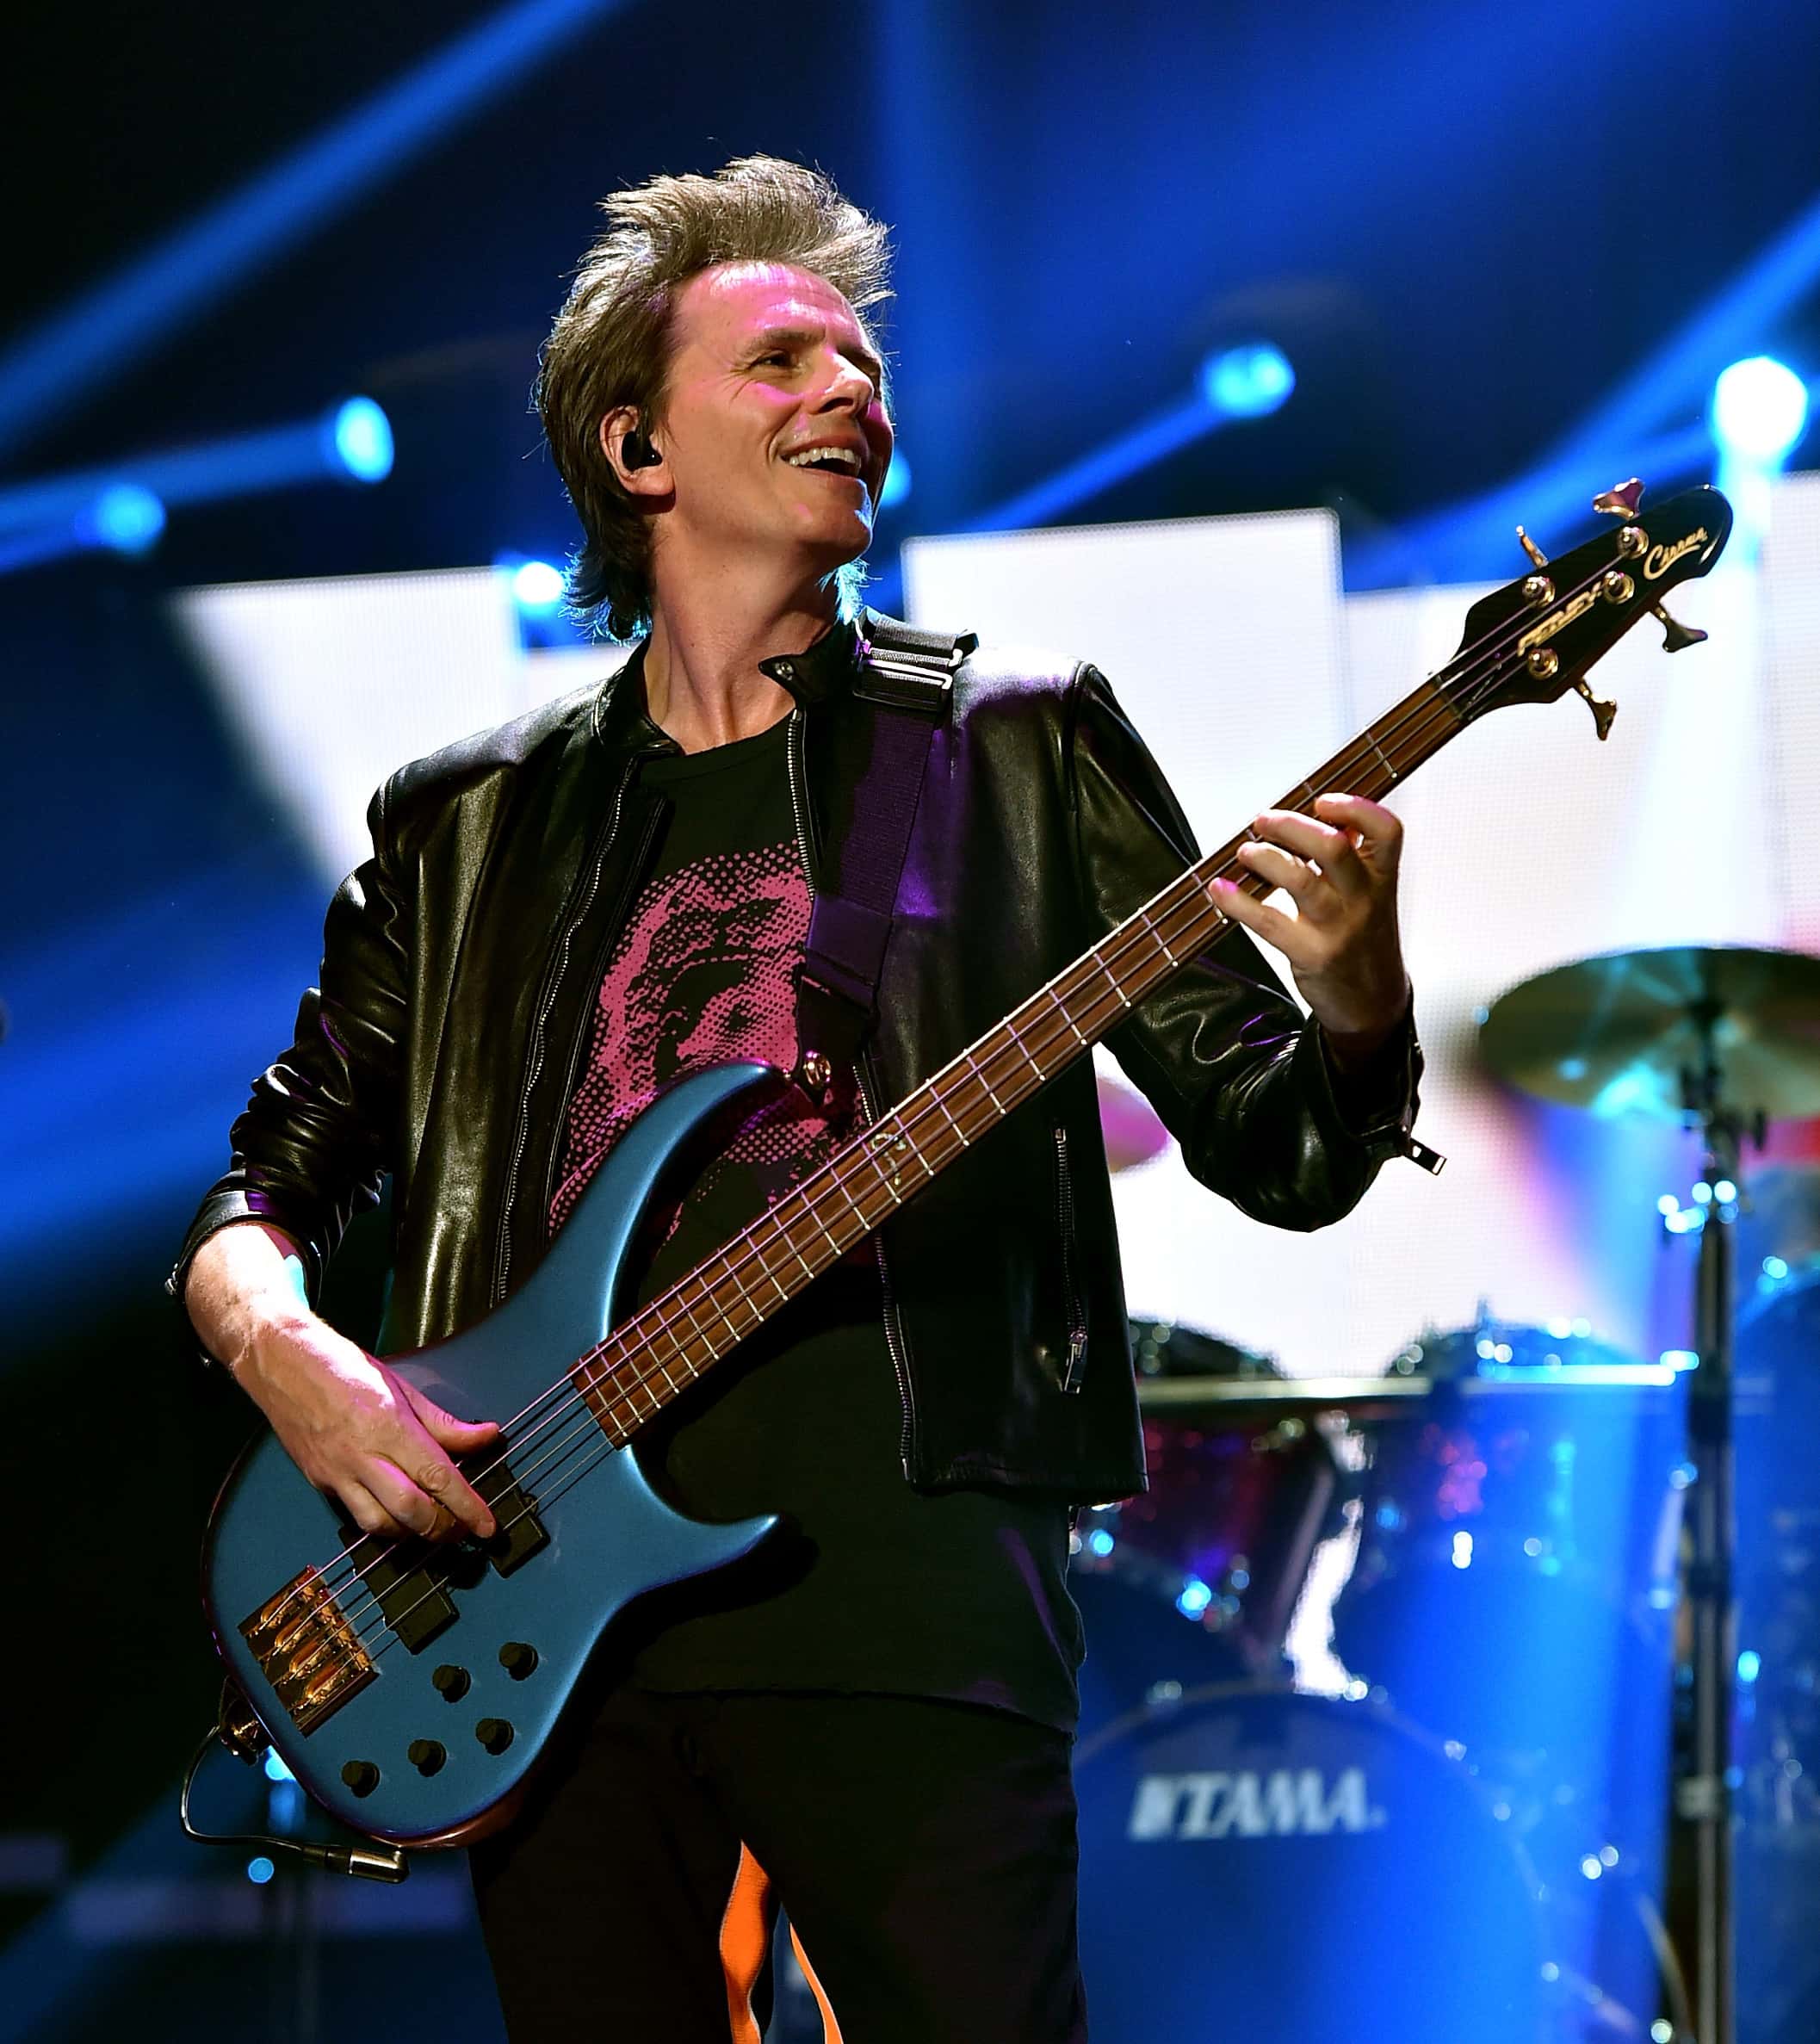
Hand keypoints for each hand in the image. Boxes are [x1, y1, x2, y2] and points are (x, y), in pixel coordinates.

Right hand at [235, 1316, 499, 1543]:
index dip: (467, 1506)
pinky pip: (355, 1515)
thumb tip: (485, 1436)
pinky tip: (398, 1516)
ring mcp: (337, 1472)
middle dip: (442, 1528)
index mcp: (389, 1426)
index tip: (487, 1526)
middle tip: (463, 1531)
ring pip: (379, 1524)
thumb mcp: (403, 1388)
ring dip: (411, 1533)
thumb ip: (444, 1423)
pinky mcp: (320, 1482)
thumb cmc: (344, 1368)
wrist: (283, 1364)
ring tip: (433, 1526)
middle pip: (410, 1510)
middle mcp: (362, 1454)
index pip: (438, 1476)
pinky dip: (382, 1523)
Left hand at [1210, 793, 1409, 1057]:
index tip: (1323, 801)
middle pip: (1332, 847)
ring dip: (1264, 858)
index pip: (1386, 831)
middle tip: (1264, 821)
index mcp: (1382, 878)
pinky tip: (1221, 890)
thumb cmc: (1365, 942)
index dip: (1356, 808)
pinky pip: (1268, 922)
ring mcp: (1337, 928)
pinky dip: (1237, 902)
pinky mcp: (1310, 954)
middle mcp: (1364, 899)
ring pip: (1298, 880)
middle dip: (1291, 826)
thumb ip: (1353, 858)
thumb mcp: (1373, 896)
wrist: (1372, 1004)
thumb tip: (1323, 818)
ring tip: (1246, 852)